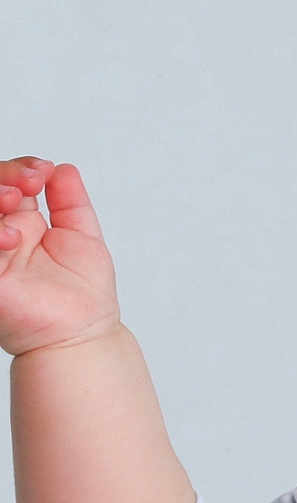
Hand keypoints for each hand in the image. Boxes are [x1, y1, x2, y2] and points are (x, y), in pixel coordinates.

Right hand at [0, 158, 122, 357]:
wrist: (83, 334)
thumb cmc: (83, 295)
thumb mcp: (82, 236)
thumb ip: (70, 202)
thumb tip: (63, 169)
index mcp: (22, 222)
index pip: (7, 182)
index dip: (19, 169)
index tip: (44, 171)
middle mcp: (1, 234)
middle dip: (5, 176)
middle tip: (30, 182)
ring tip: (16, 200)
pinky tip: (12, 237)